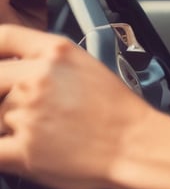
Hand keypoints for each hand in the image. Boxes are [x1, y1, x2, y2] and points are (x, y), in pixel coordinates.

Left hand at [0, 25, 169, 188]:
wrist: (136, 145)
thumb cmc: (119, 112)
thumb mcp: (89, 66)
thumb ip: (50, 61)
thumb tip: (20, 66)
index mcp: (57, 53)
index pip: (3, 37)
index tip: (1, 62)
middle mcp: (39, 78)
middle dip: (5, 96)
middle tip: (29, 109)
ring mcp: (29, 114)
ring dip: (12, 126)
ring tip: (45, 132)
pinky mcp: (23, 150)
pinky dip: (7, 151)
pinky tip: (24, 150)